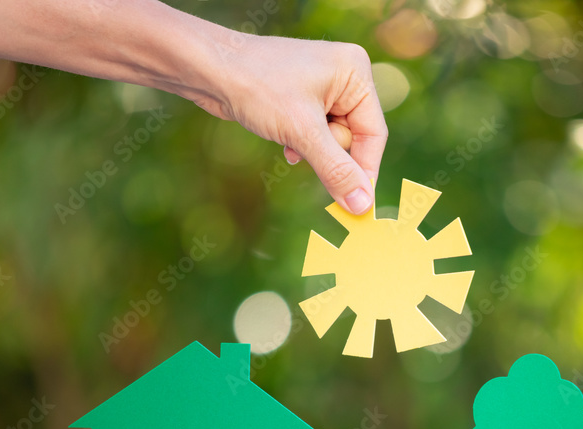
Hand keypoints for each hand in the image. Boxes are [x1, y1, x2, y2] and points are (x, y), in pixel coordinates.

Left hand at [192, 33, 386, 214]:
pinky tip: (284, 143)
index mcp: (355, 72)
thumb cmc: (257, 86)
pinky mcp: (302, 98)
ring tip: (290, 143)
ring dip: (312, 150)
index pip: (374, 133)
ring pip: (332, 139)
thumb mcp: (302, 132)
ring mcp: (323, 86)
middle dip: (329, 153)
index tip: (358, 205)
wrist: (208, 68)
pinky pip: (315, 134)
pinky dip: (302, 144)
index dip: (365, 170)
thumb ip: (336, 170)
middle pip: (354, 137)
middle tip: (305, 153)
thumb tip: (362, 205)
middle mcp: (344, 76)